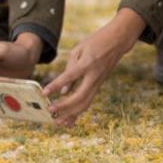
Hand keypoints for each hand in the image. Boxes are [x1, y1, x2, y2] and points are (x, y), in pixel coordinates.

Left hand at [44, 8, 144, 126]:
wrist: (119, 40)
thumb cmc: (97, 41)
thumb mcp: (79, 49)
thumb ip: (69, 69)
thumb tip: (63, 91)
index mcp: (87, 63)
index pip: (69, 77)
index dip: (55, 86)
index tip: (44, 93)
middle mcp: (94, 76)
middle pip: (79, 97)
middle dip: (64, 106)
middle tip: (50, 111)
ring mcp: (99, 82)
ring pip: (86, 103)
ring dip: (72, 114)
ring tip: (58, 122)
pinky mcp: (99, 85)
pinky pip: (89, 101)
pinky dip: (78, 111)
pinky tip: (70, 120)